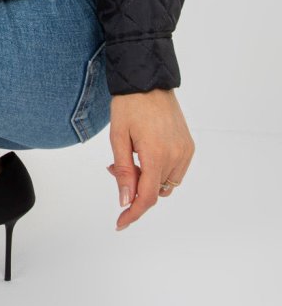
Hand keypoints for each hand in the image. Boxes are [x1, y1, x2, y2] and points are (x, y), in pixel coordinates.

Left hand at [106, 89, 194, 230]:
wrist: (149, 82)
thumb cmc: (129, 106)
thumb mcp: (118, 138)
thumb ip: (123, 171)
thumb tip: (126, 200)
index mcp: (156, 154)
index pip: (146, 197)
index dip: (133, 213)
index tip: (120, 223)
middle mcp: (176, 156)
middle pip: (154, 191)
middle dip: (134, 188)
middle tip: (115, 167)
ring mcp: (185, 152)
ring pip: (165, 184)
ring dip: (147, 180)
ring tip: (131, 158)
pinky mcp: (189, 147)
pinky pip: (175, 172)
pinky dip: (159, 171)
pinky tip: (145, 154)